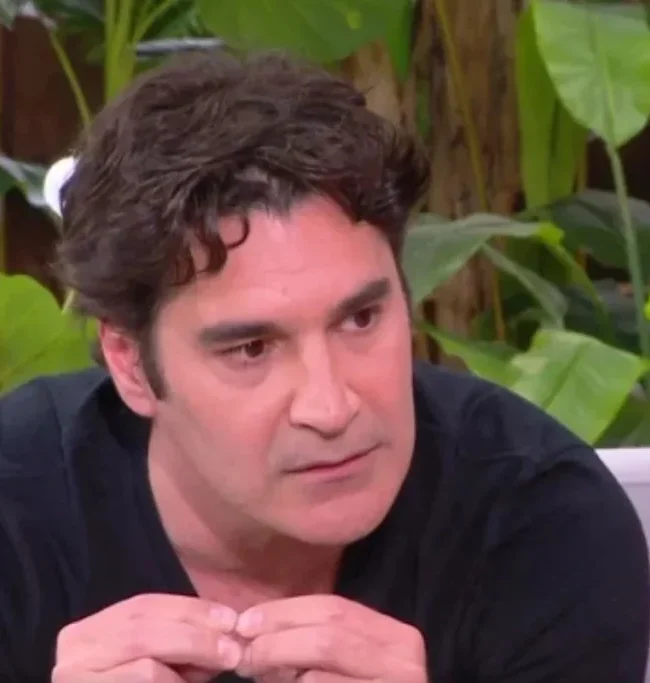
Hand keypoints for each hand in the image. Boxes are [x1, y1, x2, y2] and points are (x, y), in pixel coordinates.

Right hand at [51, 593, 243, 682]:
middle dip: (196, 637)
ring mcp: (76, 681)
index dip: (192, 609)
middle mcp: (73, 654)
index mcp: (89, 632)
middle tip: (234, 650)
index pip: (145, 606)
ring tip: (221, 667)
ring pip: (146, 668)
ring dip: (191, 664)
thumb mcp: (152, 659)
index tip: (231, 618)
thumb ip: (179, 644)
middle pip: (144, 631)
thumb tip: (226, 633)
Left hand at [233, 595, 427, 682]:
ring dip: (280, 655)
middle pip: (329, 628)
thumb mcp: (337, 668)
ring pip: (327, 651)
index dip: (286, 611)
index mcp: (394, 637)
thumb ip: (309, 646)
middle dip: (278, 635)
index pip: (334, 607)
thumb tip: (254, 631)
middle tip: (243, 650)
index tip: (246, 622)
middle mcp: (404, 657)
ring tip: (254, 667)